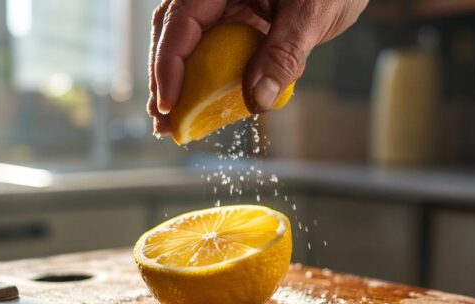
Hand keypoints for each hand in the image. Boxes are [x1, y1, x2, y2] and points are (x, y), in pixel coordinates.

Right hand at [147, 0, 367, 135]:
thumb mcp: (311, 13)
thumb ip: (283, 53)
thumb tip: (257, 99)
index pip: (180, 20)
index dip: (168, 64)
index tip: (167, 103)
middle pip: (174, 33)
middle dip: (165, 78)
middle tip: (163, 121)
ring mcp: (225, 4)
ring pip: (190, 43)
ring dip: (180, 82)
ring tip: (172, 119)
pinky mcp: (238, 18)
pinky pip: (214, 48)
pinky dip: (206, 77)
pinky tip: (202, 104)